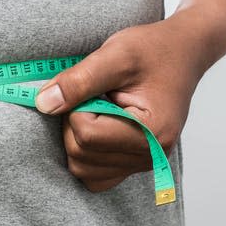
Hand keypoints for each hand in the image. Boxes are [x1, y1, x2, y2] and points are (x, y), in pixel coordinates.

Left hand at [34, 14, 208, 191]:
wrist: (181, 52)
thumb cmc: (154, 50)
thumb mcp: (115, 54)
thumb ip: (79, 80)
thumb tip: (44, 104)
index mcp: (153, 132)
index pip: (87, 135)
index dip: (75, 107)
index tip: (91, 86)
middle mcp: (151, 156)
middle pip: (80, 155)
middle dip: (75, 121)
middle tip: (94, 95)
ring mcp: (143, 163)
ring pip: (82, 168)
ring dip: (78, 137)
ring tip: (99, 107)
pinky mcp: (133, 163)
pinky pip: (94, 175)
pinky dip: (85, 153)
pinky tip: (96, 125)